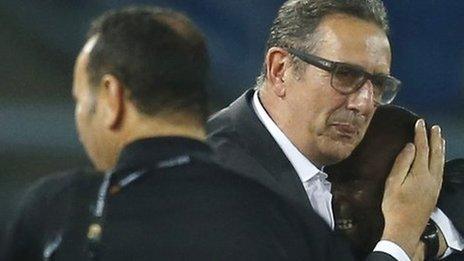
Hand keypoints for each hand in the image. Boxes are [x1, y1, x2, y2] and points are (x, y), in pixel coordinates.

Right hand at [380, 119, 444, 256]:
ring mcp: (436, 185)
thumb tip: (410, 146)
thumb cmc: (394, 205)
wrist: (406, 228)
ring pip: (441, 162)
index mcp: (420, 173)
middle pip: (435, 154)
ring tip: (440, 138)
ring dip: (440, 148)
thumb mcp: (393, 184)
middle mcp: (432, 177)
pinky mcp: (436, 191)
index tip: (419, 122)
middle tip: (434, 126)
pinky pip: (441, 170)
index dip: (421, 135)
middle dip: (434, 139)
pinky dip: (441, 160)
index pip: (422, 149)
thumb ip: (402, 163)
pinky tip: (439, 158)